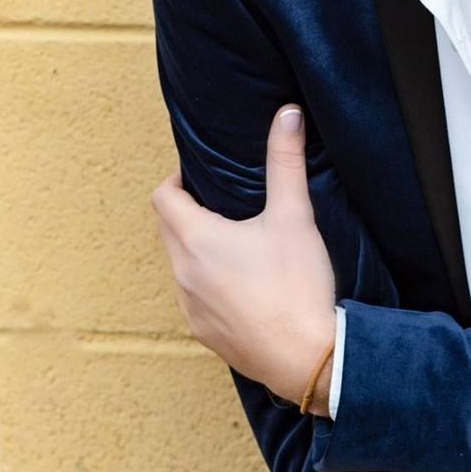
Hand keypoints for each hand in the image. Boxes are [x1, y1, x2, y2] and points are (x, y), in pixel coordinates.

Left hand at [150, 105, 336, 406]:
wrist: (307, 358)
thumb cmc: (297, 286)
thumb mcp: (294, 216)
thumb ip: (285, 161)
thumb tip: (287, 113)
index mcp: (196, 239)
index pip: (163, 197)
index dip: (176, 181)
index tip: (199, 178)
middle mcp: (182, 274)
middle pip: (167, 230)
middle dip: (186, 213)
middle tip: (222, 206)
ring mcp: (189, 307)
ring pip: (179, 266)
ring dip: (196, 251)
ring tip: (235, 246)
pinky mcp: (203, 333)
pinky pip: (193, 298)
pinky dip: (207, 284)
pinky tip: (242, 287)